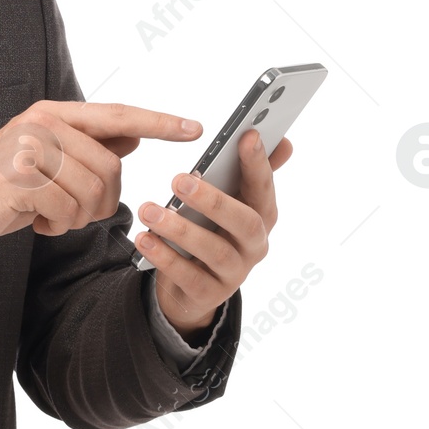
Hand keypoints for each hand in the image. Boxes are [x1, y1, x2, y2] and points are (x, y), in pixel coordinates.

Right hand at [0, 102, 202, 259]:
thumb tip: (133, 134)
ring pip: (93, 189)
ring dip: (78, 216)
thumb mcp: (45, 163)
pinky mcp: (20, 176)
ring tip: (49, 215)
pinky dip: (58, 226)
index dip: (158, 121)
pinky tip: (36, 222)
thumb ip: (86, 146)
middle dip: (100, 201)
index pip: (117, 114)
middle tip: (71, 212)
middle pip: (110, 165)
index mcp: (51, 115)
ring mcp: (28, 146)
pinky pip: (68, 208)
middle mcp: (41, 123)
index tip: (193, 126)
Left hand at [136, 128, 294, 335]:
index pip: (263, 187)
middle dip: (213, 200)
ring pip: (214, 250)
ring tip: (148, 210)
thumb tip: (283, 141)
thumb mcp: (229, 202)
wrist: (193, 287)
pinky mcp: (209, 293)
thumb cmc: (211, 230)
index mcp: (261, 215)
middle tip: (178, 180)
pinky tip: (144, 239)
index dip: (258, 163)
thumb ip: (249, 173)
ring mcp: (235, 272)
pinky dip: (165, 257)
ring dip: (180, 229)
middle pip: (244, 222)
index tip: (247, 136)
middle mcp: (254, 245)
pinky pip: (189, 276)